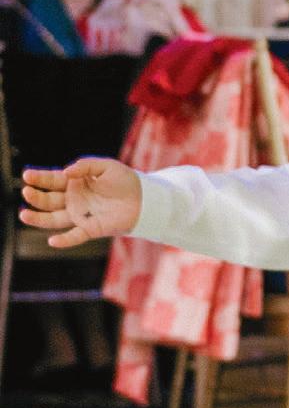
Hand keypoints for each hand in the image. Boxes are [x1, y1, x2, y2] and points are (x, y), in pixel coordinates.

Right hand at [19, 159, 142, 247]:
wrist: (144, 199)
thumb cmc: (125, 180)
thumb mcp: (105, 166)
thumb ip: (85, 166)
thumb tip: (66, 172)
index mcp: (75, 182)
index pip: (52, 180)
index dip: (39, 178)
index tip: (27, 176)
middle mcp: (73, 199)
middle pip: (49, 200)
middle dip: (36, 197)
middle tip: (27, 192)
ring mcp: (80, 215)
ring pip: (54, 219)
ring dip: (39, 218)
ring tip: (24, 215)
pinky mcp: (91, 229)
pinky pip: (75, 236)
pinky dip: (64, 240)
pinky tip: (52, 241)